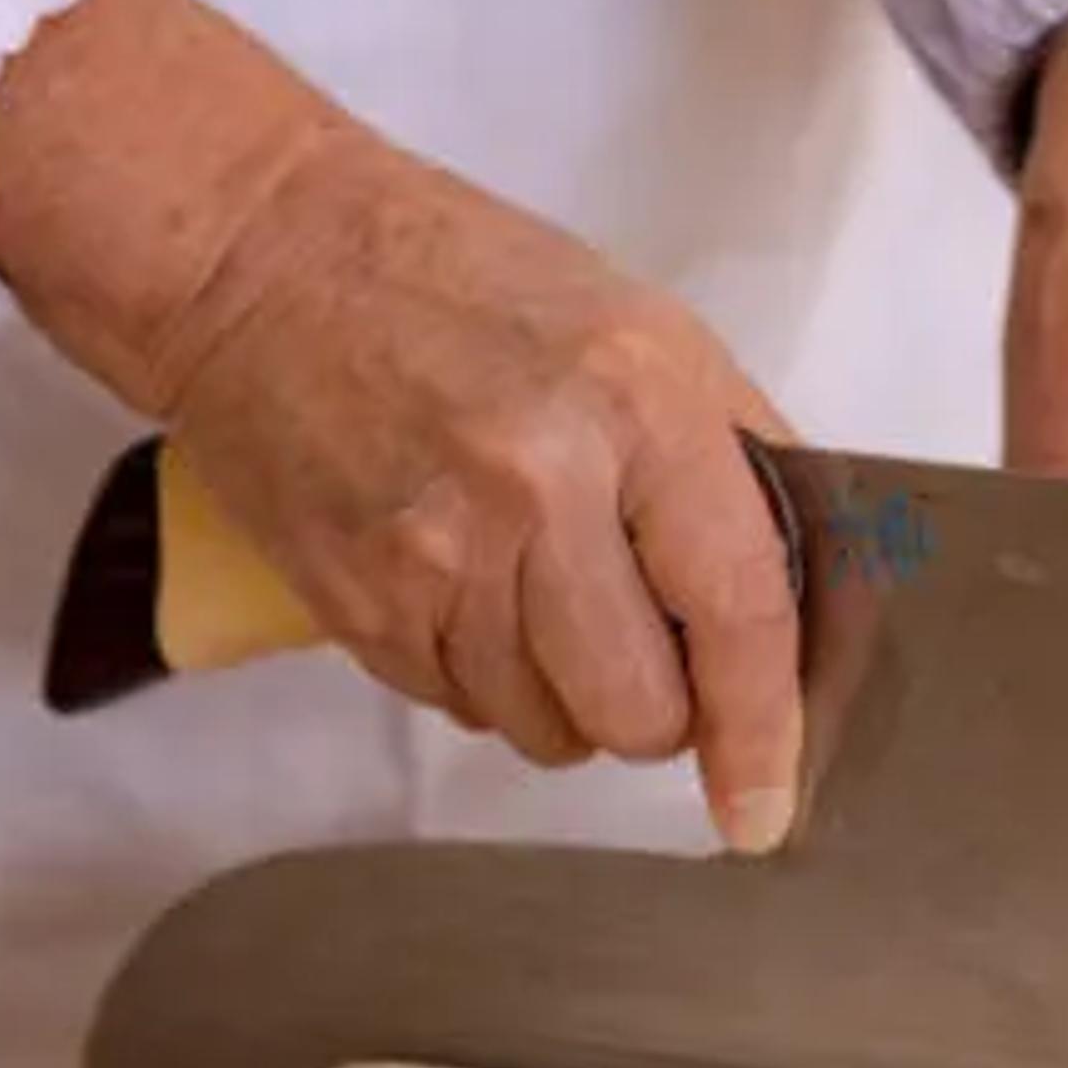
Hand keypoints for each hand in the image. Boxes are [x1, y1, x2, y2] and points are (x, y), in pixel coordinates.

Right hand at [0, 0, 802, 852]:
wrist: (261, 259)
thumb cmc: (465, 282)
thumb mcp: (644, 331)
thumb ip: (737, 463)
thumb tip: (806, 605)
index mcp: (638, 404)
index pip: (736, 609)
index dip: (761, 729)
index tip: (763, 809)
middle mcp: (539, 484)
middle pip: (637, 712)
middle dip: (655, 710)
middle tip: (636, 639)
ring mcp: (436, 551)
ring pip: (545, 729)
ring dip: (562, 696)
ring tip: (534, 588)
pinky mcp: (355, 601)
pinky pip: (459, 708)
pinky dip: (481, 675)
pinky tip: (463, 584)